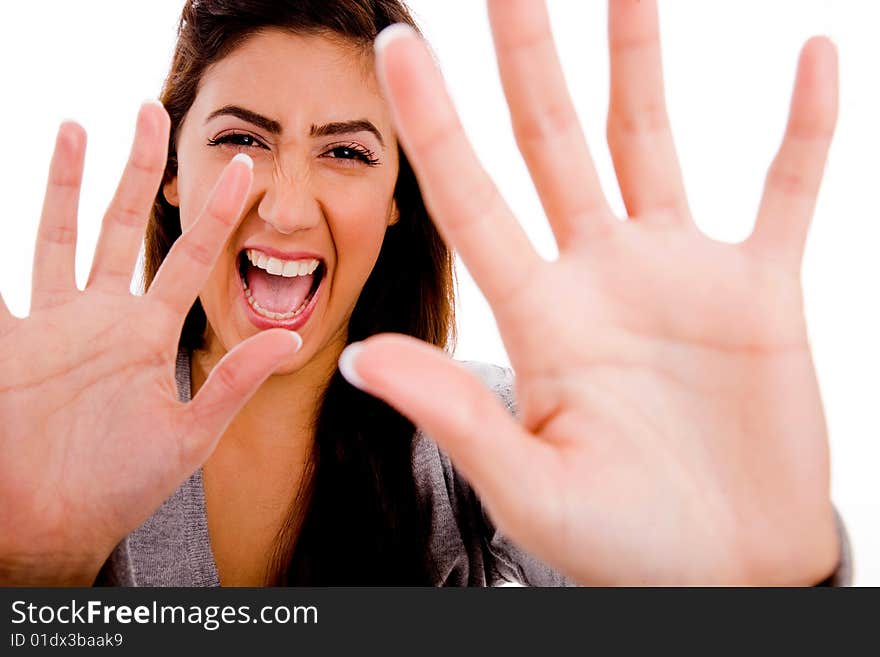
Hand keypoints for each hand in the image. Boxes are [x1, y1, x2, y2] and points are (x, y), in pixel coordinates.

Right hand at [0, 102, 298, 583]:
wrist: (54, 524)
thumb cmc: (121, 486)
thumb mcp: (190, 434)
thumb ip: (234, 382)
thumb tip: (291, 337)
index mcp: (150, 335)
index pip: (191, 257)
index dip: (219, 214)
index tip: (245, 168)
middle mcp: (104, 317)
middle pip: (124, 226)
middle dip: (138, 171)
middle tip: (150, 111)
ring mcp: (52, 323)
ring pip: (59, 236)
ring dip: (65, 182)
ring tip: (75, 124)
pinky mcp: (6, 342)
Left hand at [342, 0, 839, 584]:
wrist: (722, 570)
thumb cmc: (619, 541)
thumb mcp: (528, 486)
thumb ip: (456, 414)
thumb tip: (362, 357)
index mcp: (539, 317)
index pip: (470, 199)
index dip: (432, 123)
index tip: (395, 45)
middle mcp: (599, 277)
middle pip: (551, 143)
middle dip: (527, 62)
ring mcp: (679, 276)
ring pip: (648, 143)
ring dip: (640, 61)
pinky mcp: (760, 292)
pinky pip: (786, 191)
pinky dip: (803, 130)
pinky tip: (815, 58)